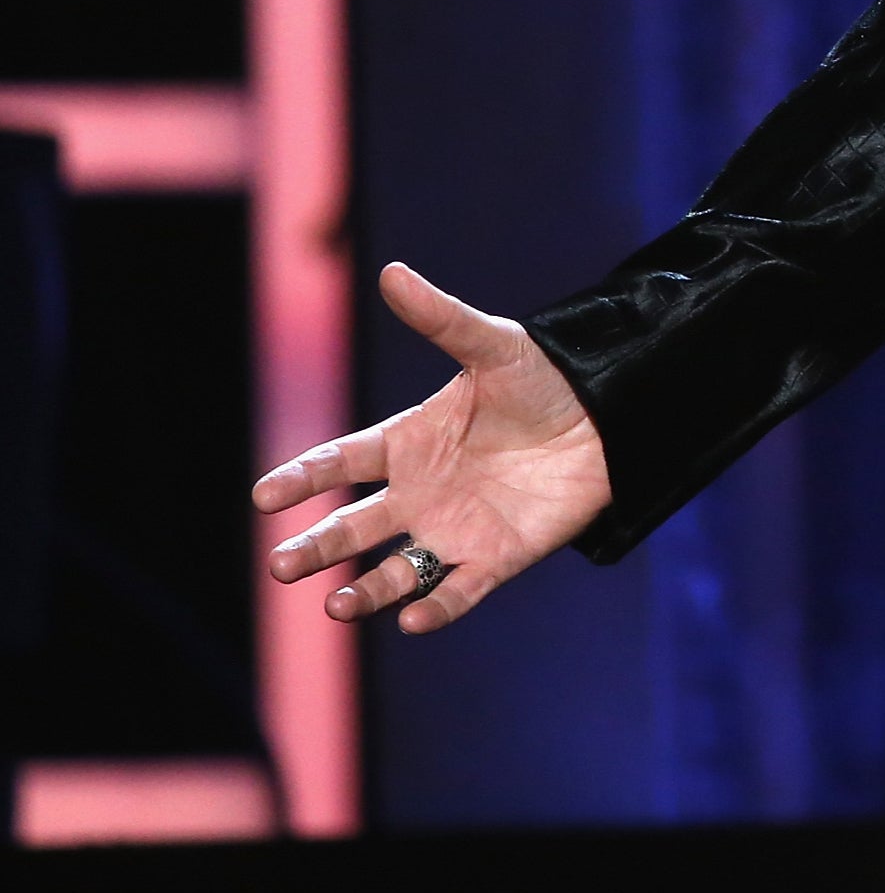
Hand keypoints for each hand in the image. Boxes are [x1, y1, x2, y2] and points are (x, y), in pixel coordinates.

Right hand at [254, 262, 613, 633]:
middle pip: (354, 526)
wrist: (611, 415)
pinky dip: (435, 608)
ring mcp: (453, 528)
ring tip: (337, 606)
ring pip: (395, 570)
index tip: (265, 496)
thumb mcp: (493, 345)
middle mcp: (420, 492)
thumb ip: (442, 319)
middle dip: (317, 547)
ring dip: (366, 590)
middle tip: (282, 566)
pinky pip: (458, 590)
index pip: (340, 462)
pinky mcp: (496, 557)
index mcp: (408, 441)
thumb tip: (392, 272)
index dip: (302, 478)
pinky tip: (412, 621)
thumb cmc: (544, 379)